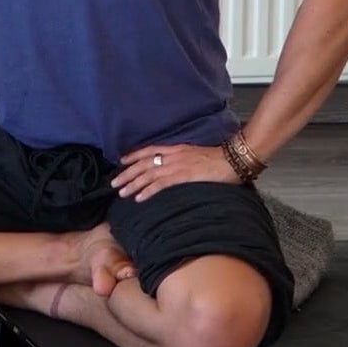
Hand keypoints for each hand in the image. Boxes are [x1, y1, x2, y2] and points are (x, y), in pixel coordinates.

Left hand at [111, 143, 239, 201]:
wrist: (233, 159)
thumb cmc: (219, 159)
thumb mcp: (197, 155)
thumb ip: (184, 159)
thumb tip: (176, 167)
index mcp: (176, 149)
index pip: (149, 150)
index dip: (134, 155)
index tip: (121, 161)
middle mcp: (173, 155)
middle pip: (144, 163)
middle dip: (127, 173)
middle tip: (114, 183)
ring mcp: (177, 165)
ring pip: (148, 174)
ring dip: (133, 183)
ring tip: (121, 192)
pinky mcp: (183, 176)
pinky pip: (161, 185)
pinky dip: (148, 191)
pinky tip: (139, 198)